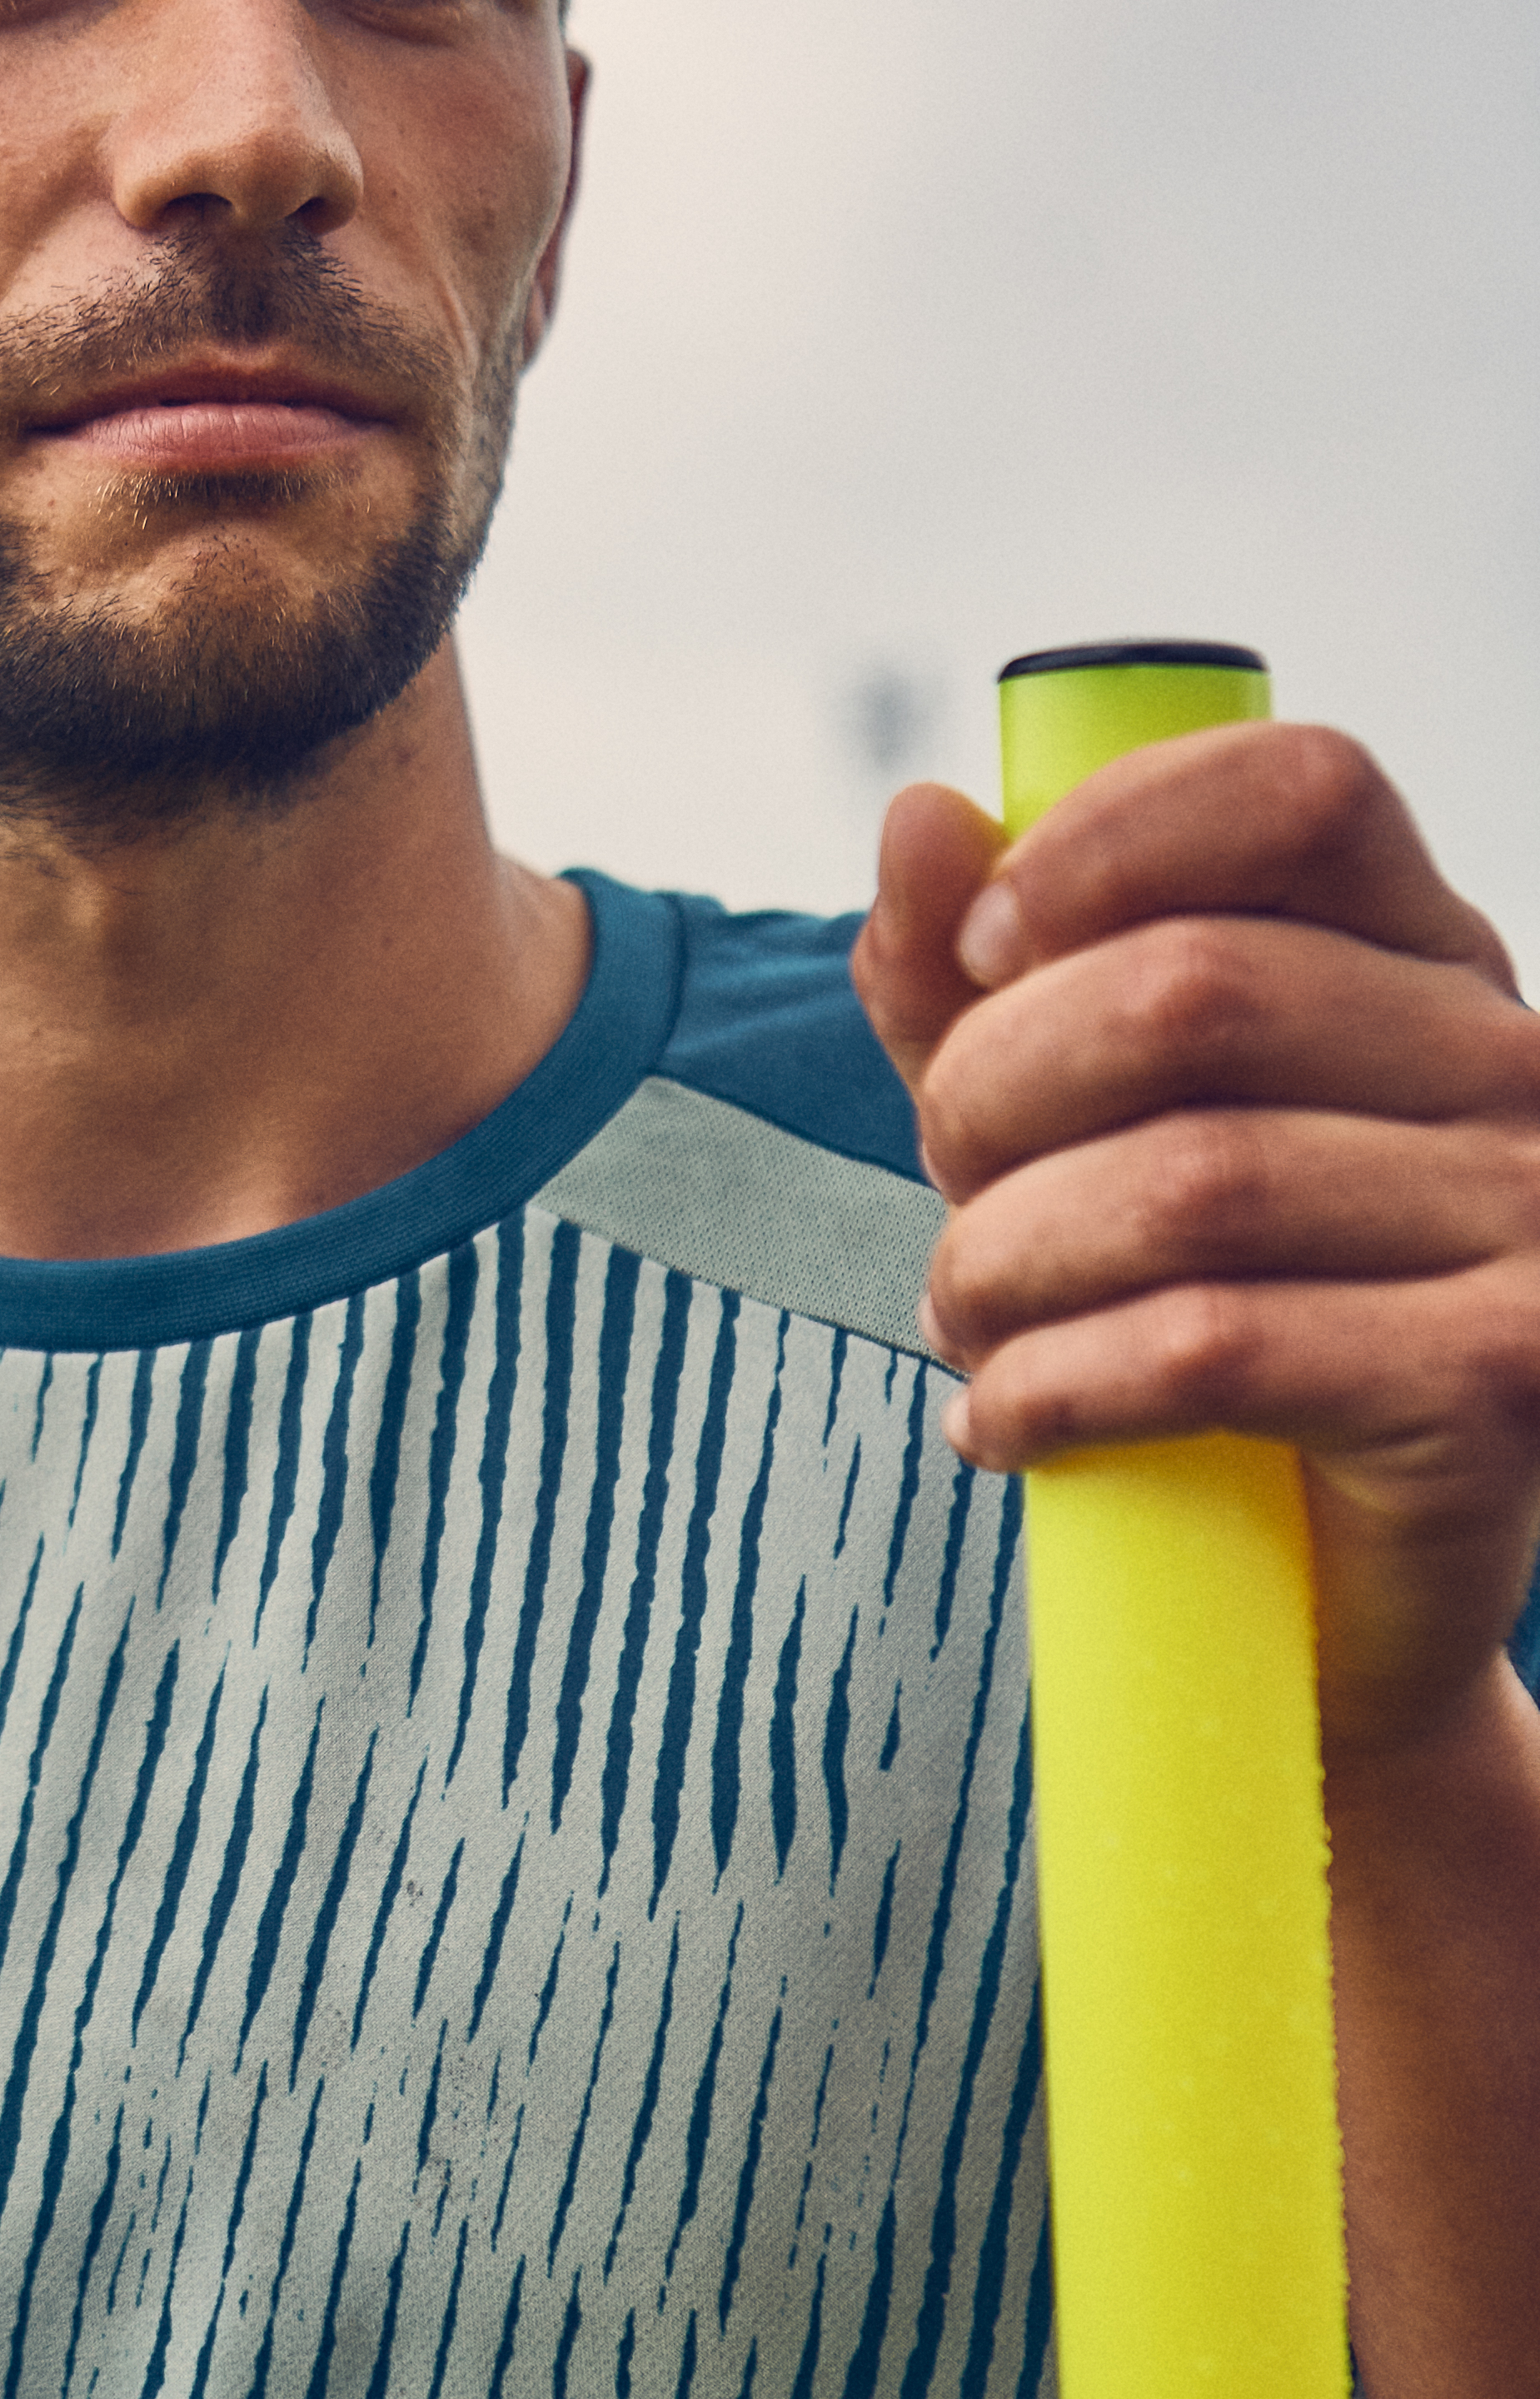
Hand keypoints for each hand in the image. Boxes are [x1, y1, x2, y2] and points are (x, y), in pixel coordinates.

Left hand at [853, 723, 1539, 1763]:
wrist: (1325, 1609)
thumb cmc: (1199, 1321)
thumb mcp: (1073, 1131)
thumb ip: (986, 982)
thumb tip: (920, 816)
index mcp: (1427, 960)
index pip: (1300, 789)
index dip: (1112, 838)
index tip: (985, 952)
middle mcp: (1511, 1065)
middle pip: (1196, 987)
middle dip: (999, 1090)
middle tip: (948, 1193)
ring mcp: (1529, 1220)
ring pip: (1186, 1180)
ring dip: (1004, 1261)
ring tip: (963, 1320)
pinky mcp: (1497, 1382)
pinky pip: (1213, 1347)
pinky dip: (1055, 1387)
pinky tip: (1003, 1424)